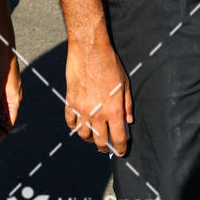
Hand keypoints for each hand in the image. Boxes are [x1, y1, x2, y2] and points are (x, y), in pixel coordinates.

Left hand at [0, 48, 21, 144]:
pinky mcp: (6, 85)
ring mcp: (11, 90)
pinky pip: (2, 100)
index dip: (3, 131)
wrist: (3, 51)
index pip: (10, 121)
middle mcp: (14, 96)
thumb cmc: (2, 69)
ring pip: (4, 108)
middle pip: (7, 115)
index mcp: (15, 99)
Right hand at [64, 39, 132, 154]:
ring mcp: (82, 108)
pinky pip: (70, 120)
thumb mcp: (125, 84)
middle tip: (107, 147)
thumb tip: (129, 120)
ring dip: (89, 138)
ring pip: (84, 134)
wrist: (89, 49)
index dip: (121, 148)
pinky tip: (79, 124)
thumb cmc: (109, 63)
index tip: (121, 151)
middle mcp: (97, 113)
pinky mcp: (70, 100)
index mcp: (114, 110)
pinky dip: (74, 125)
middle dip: (105, 147)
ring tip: (92, 136)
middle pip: (100, 140)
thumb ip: (127, 105)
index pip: (118, 139)